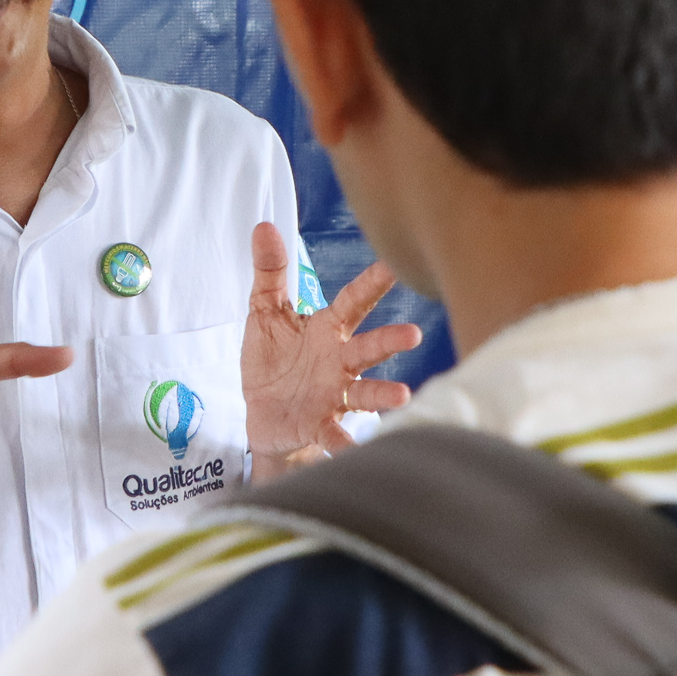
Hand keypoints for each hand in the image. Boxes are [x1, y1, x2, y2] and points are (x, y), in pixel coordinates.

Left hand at [242, 223, 422, 461]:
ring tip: (403, 396)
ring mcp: (334, 394)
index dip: (373, 282)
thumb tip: (263, 226)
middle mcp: (340, 361)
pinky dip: (341, 441)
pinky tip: (348, 449)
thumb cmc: (274, 360)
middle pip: (369, 346)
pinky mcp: (319, 424)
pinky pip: (333, 433)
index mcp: (328, 329)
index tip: (395, 263)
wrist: (263, 415)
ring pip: (365, 392)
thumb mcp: (265, 312)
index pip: (355, 300)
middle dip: (390, 340)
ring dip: (383, 394)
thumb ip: (270, 272)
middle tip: (413, 334)